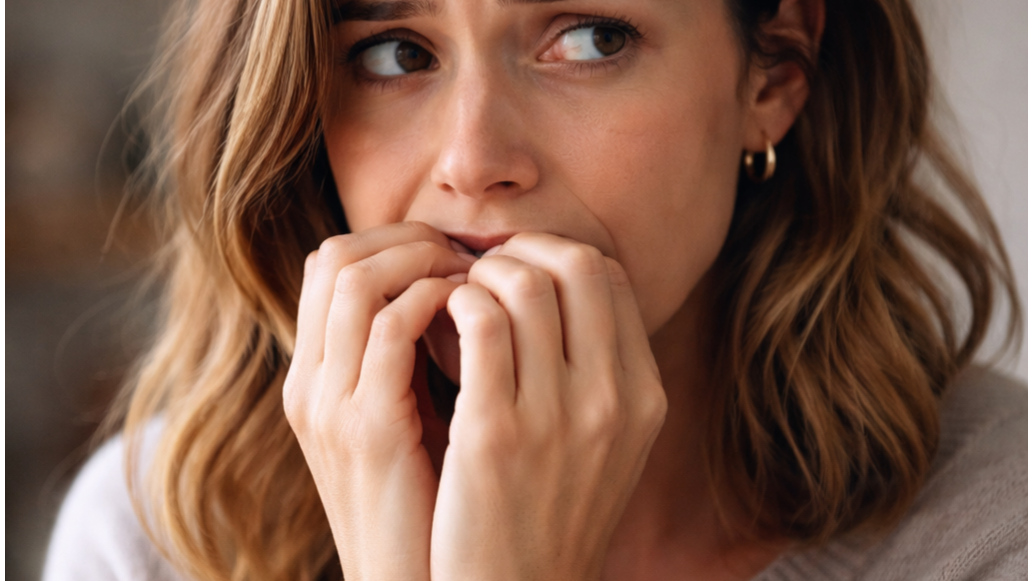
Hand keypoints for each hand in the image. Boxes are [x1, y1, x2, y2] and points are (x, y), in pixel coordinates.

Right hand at [283, 222, 472, 580]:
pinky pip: (389, 329)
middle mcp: (310, 382)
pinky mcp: (367, 429)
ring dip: (422, 261)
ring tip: (472, 278)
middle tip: (466, 255)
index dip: (393, 241)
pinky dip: (434, 301)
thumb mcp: (410, 418)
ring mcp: (330, 404)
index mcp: (315, 377)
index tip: (452, 253)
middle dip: (408, 239)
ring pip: (354, 277)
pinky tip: (475, 312)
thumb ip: (416, 359)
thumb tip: (460, 293)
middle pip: (335, 257)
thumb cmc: (429, 500)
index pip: (330, 263)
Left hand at [431, 233, 667, 580]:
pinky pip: (480, 322)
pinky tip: (438, 321)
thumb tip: (557, 285)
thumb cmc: (548, 511)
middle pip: (577, 264)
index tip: (519, 265)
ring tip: (455, 297)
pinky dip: (454, 302)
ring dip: (480, 274)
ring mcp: (557, 416)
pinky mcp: (495, 433)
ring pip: (523, 283)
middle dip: (522, 250)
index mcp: (643, 396)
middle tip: (483, 270)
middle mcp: (612, 400)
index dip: (558, 253)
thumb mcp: (605, 444)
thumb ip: (598, 371)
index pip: (610, 277)